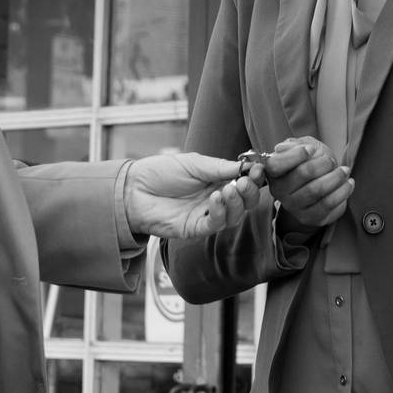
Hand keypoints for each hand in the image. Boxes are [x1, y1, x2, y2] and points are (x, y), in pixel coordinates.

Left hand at [124, 152, 263, 239]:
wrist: (132, 188)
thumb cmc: (159, 172)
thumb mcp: (193, 163)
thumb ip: (219, 167)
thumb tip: (247, 166)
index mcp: (216, 181)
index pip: (243, 183)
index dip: (254, 178)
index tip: (259, 169)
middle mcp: (214, 200)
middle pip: (243, 203)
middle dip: (249, 192)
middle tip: (245, 182)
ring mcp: (205, 216)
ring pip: (233, 216)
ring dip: (235, 202)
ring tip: (229, 188)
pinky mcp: (194, 229)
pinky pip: (214, 225)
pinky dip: (220, 213)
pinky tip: (215, 199)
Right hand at [264, 137, 351, 234]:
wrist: (321, 186)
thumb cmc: (310, 163)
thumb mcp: (303, 147)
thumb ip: (294, 144)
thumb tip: (281, 148)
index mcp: (273, 172)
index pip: (276, 164)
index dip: (296, 154)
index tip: (312, 149)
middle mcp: (279, 191)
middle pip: (303, 174)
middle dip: (323, 163)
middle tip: (331, 161)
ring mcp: (293, 206)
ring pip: (317, 189)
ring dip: (336, 177)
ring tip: (344, 171)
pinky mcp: (309, 217)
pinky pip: (328, 204)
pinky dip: (342, 191)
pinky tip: (348, 183)